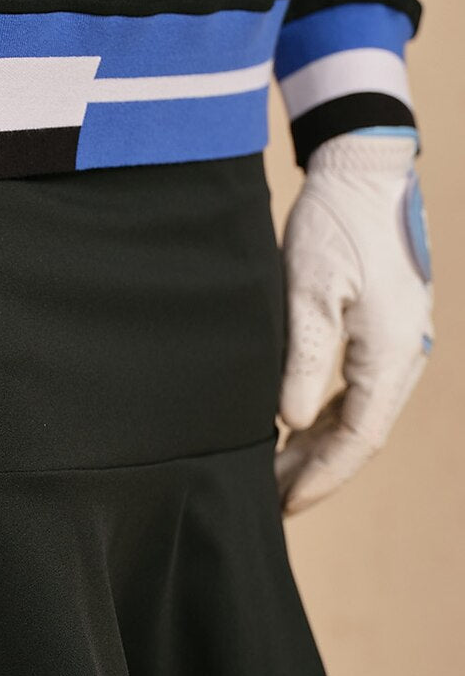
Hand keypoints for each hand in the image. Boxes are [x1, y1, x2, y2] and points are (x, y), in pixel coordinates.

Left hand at [275, 130, 433, 515]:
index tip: (287, 503)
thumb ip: (302, 360)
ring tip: (277, 469)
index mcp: (390, 353)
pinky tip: (296, 426)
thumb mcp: (308, 291)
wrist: (364, 172)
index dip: (322, 476)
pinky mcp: (386, 329)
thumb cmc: (335, 224)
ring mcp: (400, 343)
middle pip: (361, 433)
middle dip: (318, 469)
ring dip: (321, 444)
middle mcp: (404, 355)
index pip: (358, 438)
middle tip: (271, 496)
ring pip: (360, 413)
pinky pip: (360, 388)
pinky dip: (328, 413)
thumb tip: (289, 423)